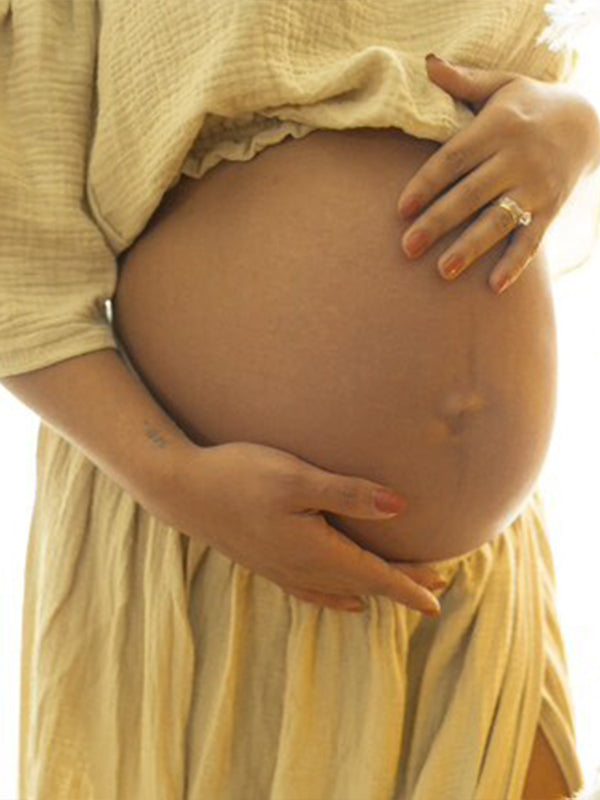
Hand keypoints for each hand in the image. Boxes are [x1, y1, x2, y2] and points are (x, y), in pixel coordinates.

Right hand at [147, 440, 445, 615]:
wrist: (183, 489)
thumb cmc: (240, 475)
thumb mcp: (298, 478)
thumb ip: (349, 494)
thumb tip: (401, 509)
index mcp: (315, 550)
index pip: (374, 575)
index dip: (409, 587)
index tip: (438, 599)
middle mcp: (302, 568)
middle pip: (362, 583)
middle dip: (399, 586)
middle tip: (436, 587)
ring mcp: (282, 569)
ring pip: (340, 589)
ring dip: (372, 590)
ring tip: (397, 592)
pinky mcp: (266, 563)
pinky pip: (313, 593)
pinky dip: (336, 599)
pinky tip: (344, 602)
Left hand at [396, 54, 599, 294]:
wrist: (589, 121)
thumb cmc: (528, 105)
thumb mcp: (501, 85)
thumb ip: (463, 82)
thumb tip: (426, 65)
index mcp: (498, 126)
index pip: (455, 158)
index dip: (427, 184)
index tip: (401, 209)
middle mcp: (517, 158)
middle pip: (471, 194)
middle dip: (439, 222)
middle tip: (408, 248)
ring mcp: (536, 186)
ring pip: (498, 221)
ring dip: (470, 248)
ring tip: (442, 272)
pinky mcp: (551, 208)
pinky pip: (532, 240)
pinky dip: (515, 264)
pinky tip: (494, 286)